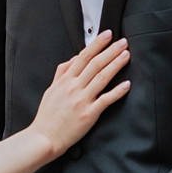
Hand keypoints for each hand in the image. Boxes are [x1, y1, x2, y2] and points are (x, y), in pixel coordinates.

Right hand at [30, 30, 129, 159]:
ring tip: (126, 55)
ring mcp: (82, 100)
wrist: (44, 137)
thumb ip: (61, 73)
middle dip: (110, 51)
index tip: (106, 35)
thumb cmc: (47, 116)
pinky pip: (106, 99)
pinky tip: (127, 84)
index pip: (83, 57)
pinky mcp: (89, 113)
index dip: (96, 45)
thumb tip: (72, 60)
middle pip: (95, 64)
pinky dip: (117, 91)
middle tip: (123, 42)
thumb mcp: (51, 90)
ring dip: (115, 65)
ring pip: (101, 77)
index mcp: (64, 80)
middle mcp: (74, 87)